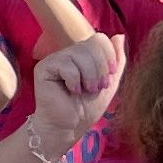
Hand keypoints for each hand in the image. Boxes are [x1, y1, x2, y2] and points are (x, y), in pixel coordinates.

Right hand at [25, 34, 120, 153]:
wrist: (70, 126)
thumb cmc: (87, 107)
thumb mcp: (110, 83)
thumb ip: (117, 61)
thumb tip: (119, 35)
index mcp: (84, 54)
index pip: (100, 39)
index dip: (109, 56)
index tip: (111, 76)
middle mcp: (69, 53)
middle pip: (91, 44)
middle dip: (100, 69)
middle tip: (96, 88)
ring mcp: (56, 59)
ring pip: (79, 53)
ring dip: (89, 76)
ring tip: (86, 91)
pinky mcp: (44, 68)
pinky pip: (66, 64)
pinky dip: (74, 80)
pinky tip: (71, 91)